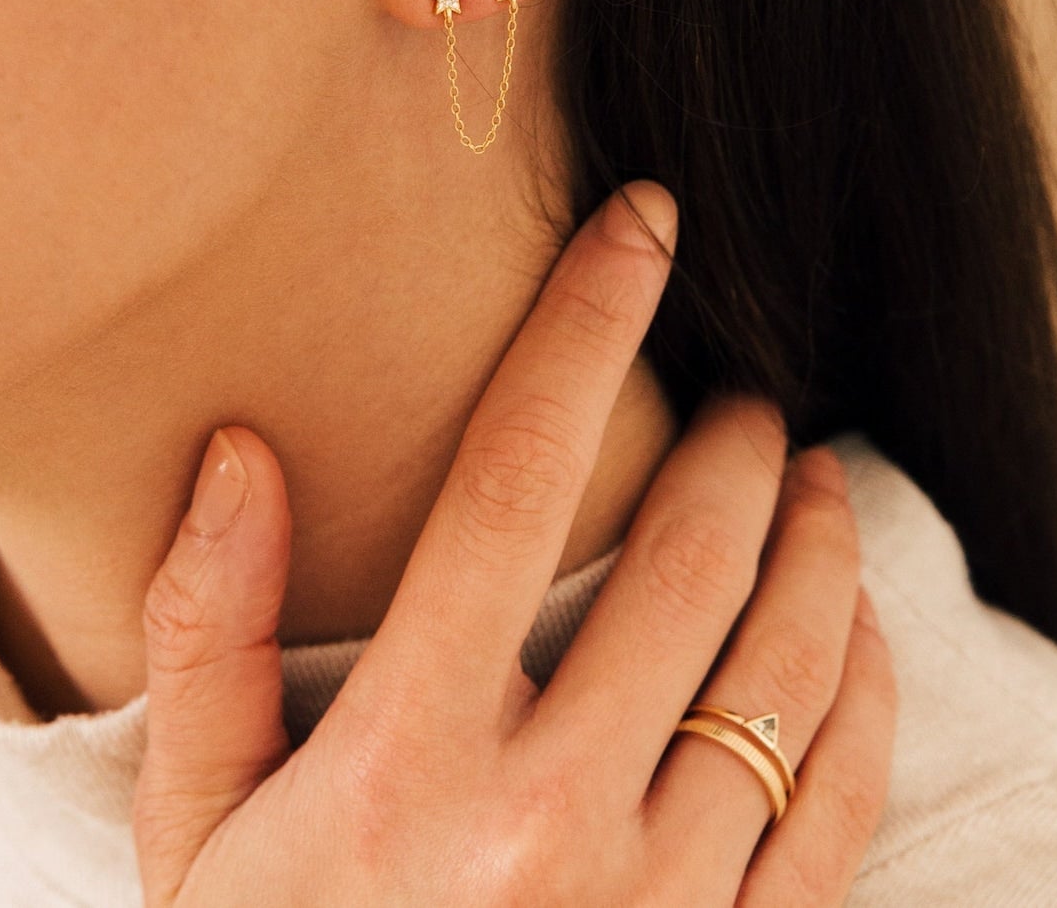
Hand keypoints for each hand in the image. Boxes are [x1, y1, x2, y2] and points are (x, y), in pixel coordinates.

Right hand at [132, 180, 896, 905]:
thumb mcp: (194, 834)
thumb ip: (204, 638)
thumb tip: (241, 452)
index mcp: (407, 756)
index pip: (514, 476)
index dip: (584, 324)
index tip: (643, 223)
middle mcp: (545, 816)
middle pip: (683, 559)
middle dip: (730, 444)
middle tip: (741, 398)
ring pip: (781, 669)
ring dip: (814, 546)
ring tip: (814, 477)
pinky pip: (834, 812)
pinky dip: (862, 695)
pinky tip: (857, 631)